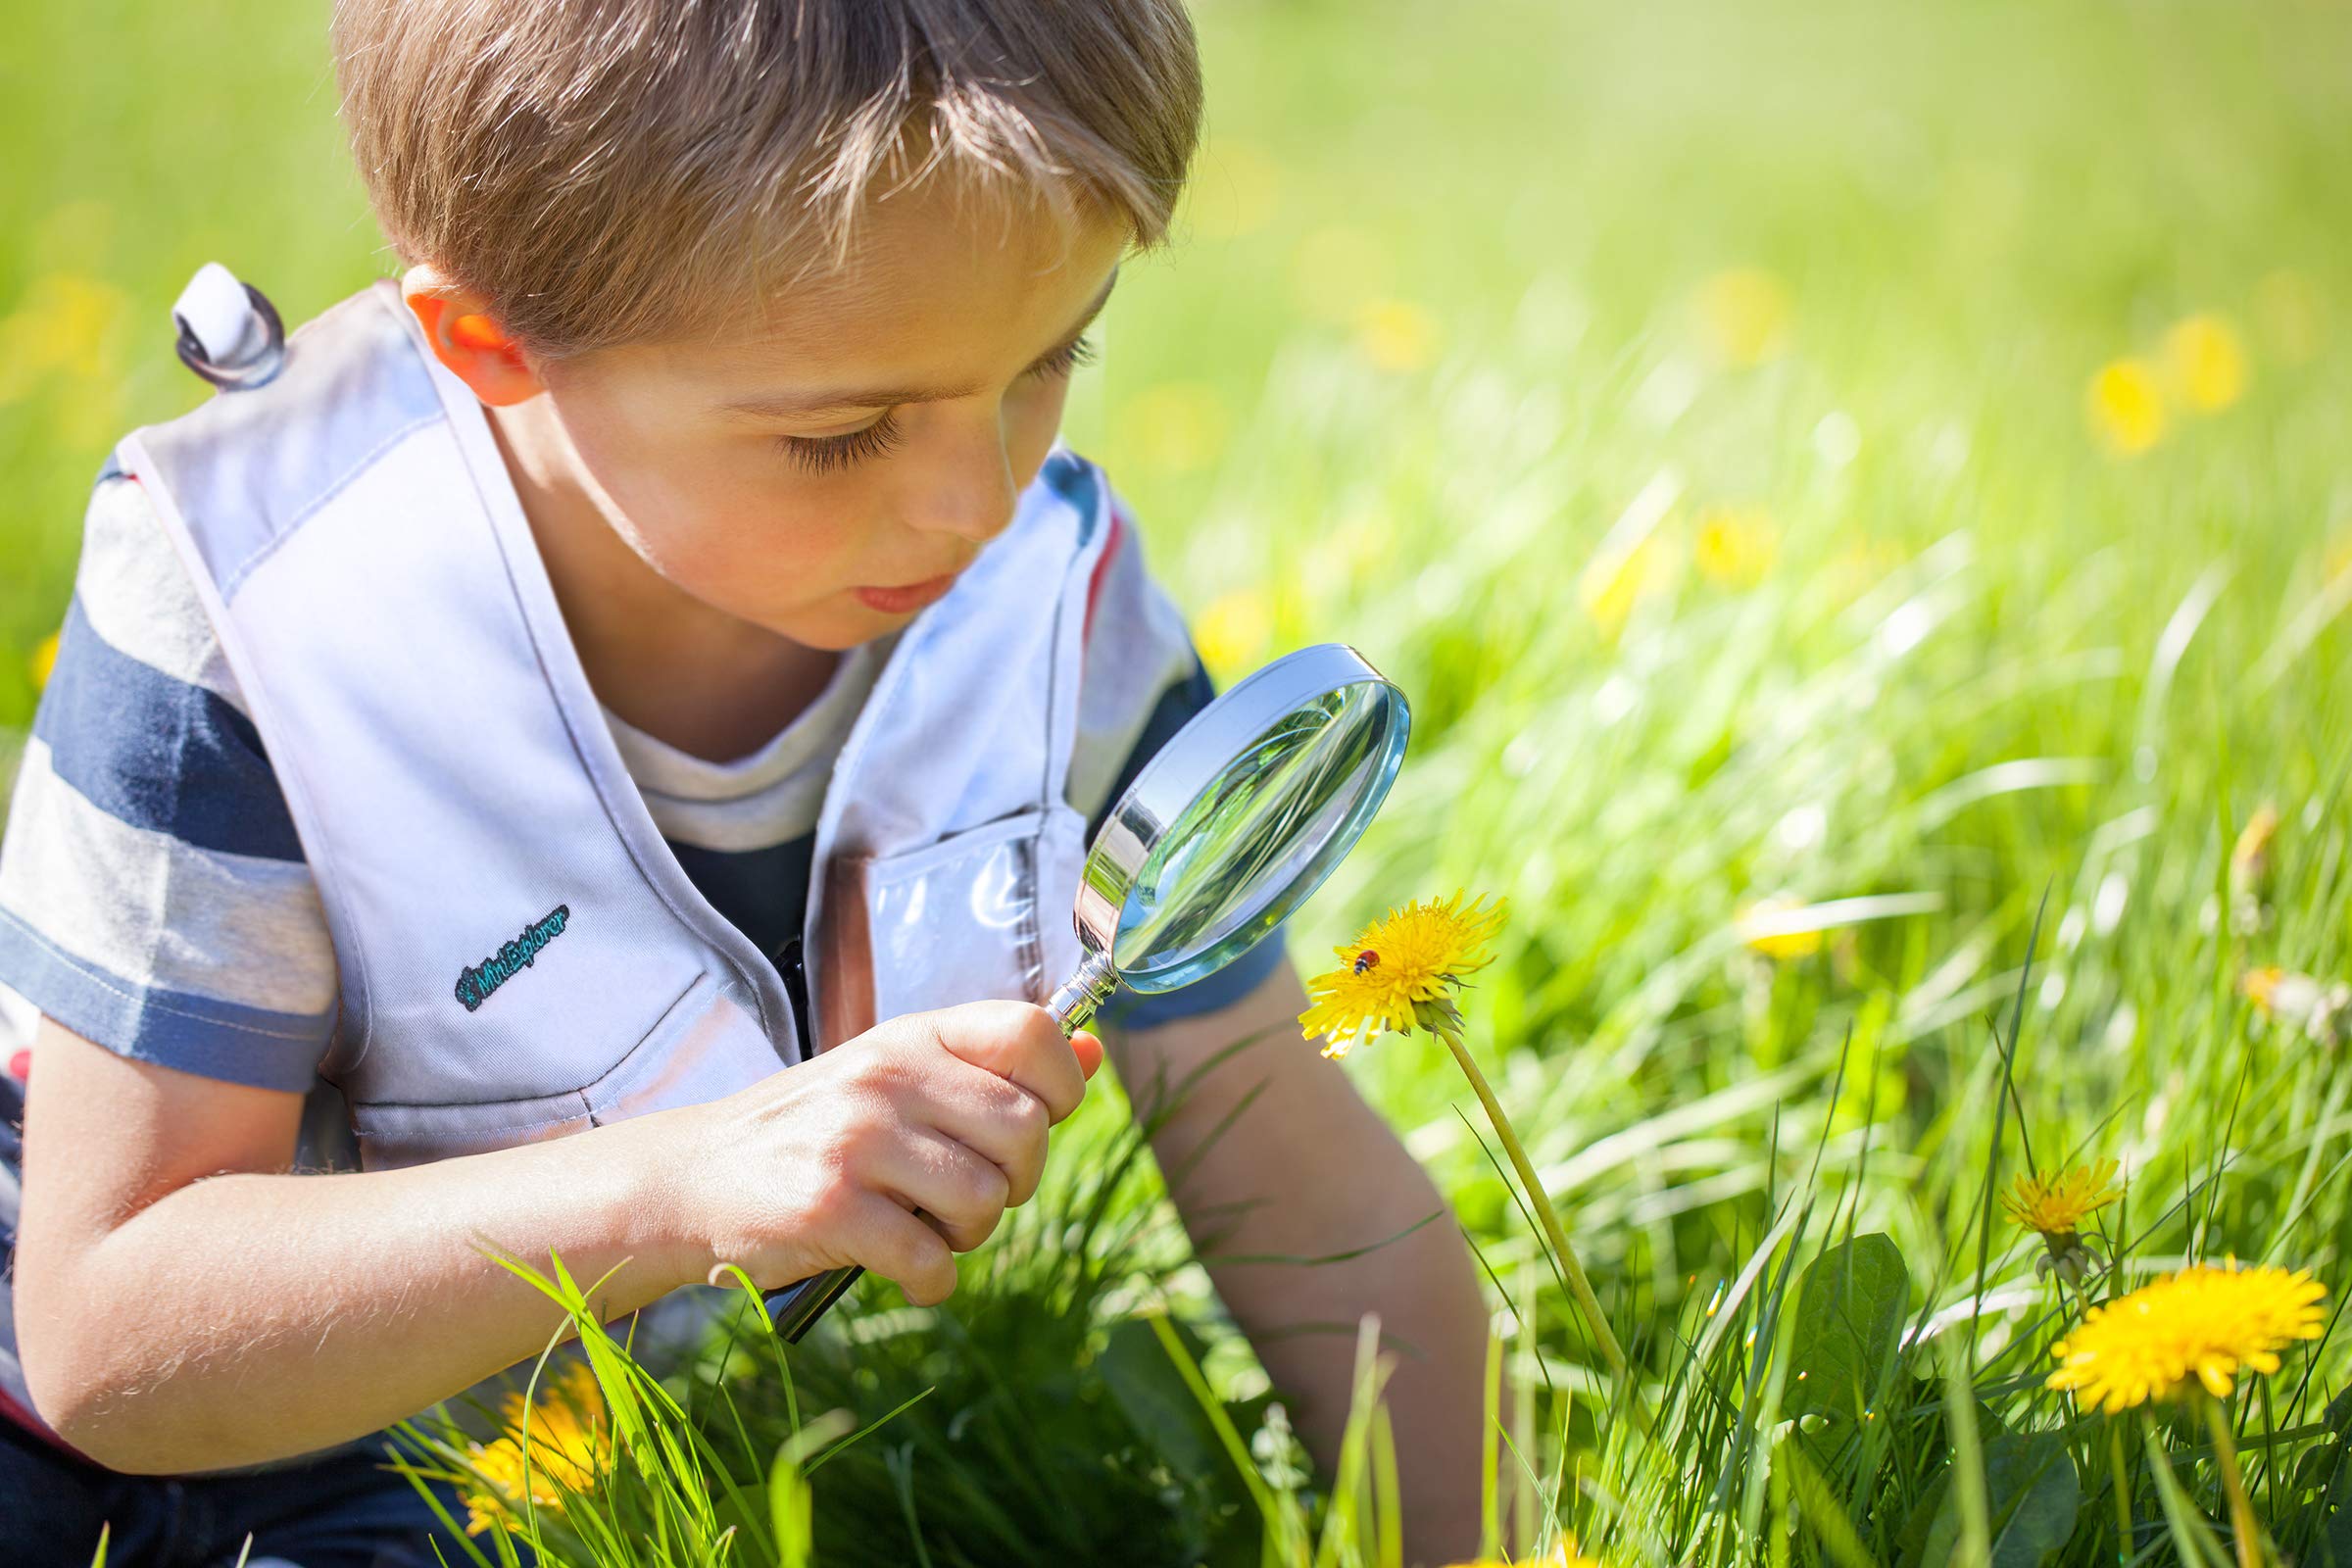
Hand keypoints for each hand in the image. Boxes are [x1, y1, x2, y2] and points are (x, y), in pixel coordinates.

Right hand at [659, 1001, 1102, 1304]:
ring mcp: (858, 1140)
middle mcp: (888, 1076)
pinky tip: (902, 1268)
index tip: (1034, 1123)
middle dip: (1016, 1181)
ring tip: (921, 1225)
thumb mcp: (898, 1075)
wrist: (693, 1178)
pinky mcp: (830, 1208)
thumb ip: (992, 1068)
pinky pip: (932, 1262)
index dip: (1060, 1085)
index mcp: (913, 1036)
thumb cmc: (814, 1131)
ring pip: (986, 1200)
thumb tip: (1094, 1051)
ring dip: (967, 1235)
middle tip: (967, 1194)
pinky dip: (930, 1282)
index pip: (1031, 1031)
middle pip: (1026, 1130)